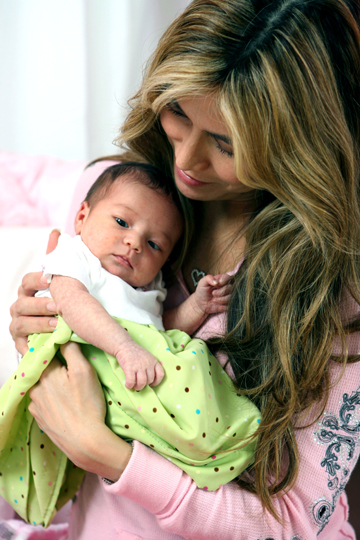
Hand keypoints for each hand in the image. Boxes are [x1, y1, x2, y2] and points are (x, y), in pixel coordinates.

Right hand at [9, 230, 60, 353]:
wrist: (60, 331)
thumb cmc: (59, 303)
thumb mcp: (60, 283)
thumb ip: (55, 259)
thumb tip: (56, 231)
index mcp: (29, 290)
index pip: (27, 281)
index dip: (37, 280)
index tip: (50, 279)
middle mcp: (20, 306)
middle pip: (22, 303)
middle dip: (39, 304)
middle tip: (57, 306)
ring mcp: (18, 325)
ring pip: (21, 323)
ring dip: (38, 323)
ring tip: (57, 325)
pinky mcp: (21, 343)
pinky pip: (22, 344)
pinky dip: (32, 344)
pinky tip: (47, 343)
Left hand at [28, 341, 131, 479]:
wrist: (85, 441)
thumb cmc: (87, 404)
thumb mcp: (84, 370)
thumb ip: (72, 349)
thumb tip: (63, 336)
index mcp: (46, 373)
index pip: (48, 352)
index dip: (58, 349)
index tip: (67, 350)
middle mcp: (36, 387)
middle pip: (45, 369)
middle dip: (56, 368)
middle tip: (72, 373)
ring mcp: (35, 404)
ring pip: (43, 385)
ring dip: (53, 384)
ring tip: (70, 390)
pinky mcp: (39, 417)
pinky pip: (42, 401)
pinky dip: (51, 399)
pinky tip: (65, 403)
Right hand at [115, 341, 163, 390]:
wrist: (124, 345)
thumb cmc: (135, 352)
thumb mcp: (147, 357)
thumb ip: (150, 365)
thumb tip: (150, 380)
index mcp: (153, 361)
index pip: (160, 374)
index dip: (157, 382)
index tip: (151, 384)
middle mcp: (148, 364)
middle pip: (150, 380)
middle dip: (144, 385)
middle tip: (139, 385)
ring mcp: (139, 366)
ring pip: (142, 382)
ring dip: (138, 387)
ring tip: (134, 386)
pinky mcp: (129, 368)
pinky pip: (131, 381)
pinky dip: (129, 385)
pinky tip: (128, 385)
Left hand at [194, 273, 232, 314]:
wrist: (200, 303)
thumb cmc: (202, 291)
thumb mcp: (202, 283)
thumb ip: (208, 278)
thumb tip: (216, 282)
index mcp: (222, 280)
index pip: (228, 277)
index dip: (224, 280)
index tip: (217, 284)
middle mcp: (227, 287)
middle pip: (230, 287)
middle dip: (221, 291)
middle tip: (213, 293)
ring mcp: (228, 296)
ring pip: (230, 297)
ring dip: (221, 299)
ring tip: (213, 300)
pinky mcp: (228, 305)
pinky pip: (229, 306)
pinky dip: (222, 306)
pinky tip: (216, 305)